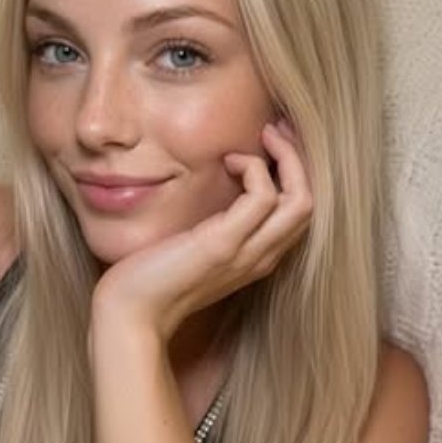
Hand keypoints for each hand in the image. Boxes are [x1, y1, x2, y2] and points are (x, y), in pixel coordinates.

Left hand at [91, 119, 312, 342]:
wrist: (132, 313)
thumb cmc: (153, 279)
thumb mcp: (195, 246)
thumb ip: (215, 224)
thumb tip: (218, 185)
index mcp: (257, 258)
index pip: (298, 212)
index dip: (295, 173)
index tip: (274, 143)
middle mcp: (261, 258)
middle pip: (309, 203)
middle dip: (299, 159)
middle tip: (275, 130)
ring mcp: (247, 253)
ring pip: (301, 200)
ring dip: (286, 158)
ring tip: (262, 138)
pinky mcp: (224, 245)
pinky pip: (264, 197)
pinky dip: (254, 169)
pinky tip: (228, 162)